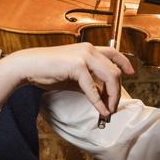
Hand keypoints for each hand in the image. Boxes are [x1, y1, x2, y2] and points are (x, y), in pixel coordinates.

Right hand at [0, 43, 135, 116]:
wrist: (28, 66)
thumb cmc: (47, 70)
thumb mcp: (72, 75)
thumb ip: (87, 82)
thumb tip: (100, 95)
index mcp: (88, 49)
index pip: (113, 53)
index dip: (124, 63)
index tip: (131, 73)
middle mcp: (89, 49)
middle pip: (114, 70)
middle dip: (117, 91)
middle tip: (114, 106)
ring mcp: (84, 57)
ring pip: (110, 77)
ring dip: (112, 97)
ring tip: (109, 110)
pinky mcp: (76, 66)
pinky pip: (93, 87)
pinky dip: (98, 101)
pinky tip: (101, 110)